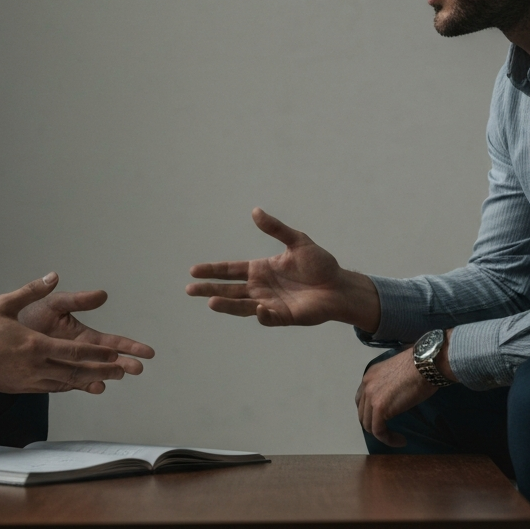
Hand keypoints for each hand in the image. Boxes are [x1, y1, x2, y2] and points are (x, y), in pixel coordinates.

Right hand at [0, 273, 147, 394]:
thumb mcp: (6, 303)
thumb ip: (33, 290)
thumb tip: (53, 276)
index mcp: (34, 345)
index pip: (75, 352)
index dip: (99, 354)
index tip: (118, 354)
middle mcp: (35, 366)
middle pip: (76, 370)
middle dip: (103, 370)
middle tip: (125, 371)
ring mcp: (28, 380)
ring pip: (65, 383)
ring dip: (89, 380)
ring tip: (109, 381)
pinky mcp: (20, 388)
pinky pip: (50, 388)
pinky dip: (67, 386)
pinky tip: (78, 384)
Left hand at [18, 288, 154, 375]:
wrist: (3, 334)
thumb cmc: (31, 314)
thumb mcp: (55, 303)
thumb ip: (77, 300)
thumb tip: (102, 295)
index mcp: (83, 336)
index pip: (111, 342)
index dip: (129, 346)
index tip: (146, 352)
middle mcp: (78, 353)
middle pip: (106, 361)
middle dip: (123, 363)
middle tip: (138, 368)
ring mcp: (66, 366)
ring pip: (92, 374)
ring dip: (106, 375)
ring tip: (119, 375)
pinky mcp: (53, 376)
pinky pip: (71, 383)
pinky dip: (84, 385)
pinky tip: (95, 387)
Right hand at [186, 208, 380, 332]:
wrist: (339, 286)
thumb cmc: (320, 264)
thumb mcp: (297, 241)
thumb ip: (276, 228)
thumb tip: (255, 211)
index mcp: (261, 269)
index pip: (231, 270)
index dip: (213, 270)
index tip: (194, 270)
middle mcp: (261, 288)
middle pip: (229, 289)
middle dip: (209, 289)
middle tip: (189, 289)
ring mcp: (270, 303)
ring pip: (242, 305)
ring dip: (226, 304)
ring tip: (210, 301)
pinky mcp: (283, 317)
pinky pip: (267, 317)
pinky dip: (261, 314)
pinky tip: (257, 308)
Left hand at [356, 348, 437, 446]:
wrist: (424, 364)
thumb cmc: (419, 367)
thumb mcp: (398, 375)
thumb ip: (390, 386)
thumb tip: (397, 398)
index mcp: (370, 376)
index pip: (362, 399)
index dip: (370, 412)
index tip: (384, 419)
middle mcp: (366, 385)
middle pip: (362, 413)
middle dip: (374, 424)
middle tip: (389, 431)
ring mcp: (371, 396)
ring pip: (368, 424)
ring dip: (382, 434)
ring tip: (396, 438)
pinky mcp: (379, 407)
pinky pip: (378, 430)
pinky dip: (388, 439)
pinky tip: (400, 440)